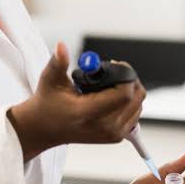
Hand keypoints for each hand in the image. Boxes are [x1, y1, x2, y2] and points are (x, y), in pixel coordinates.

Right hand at [7, 42, 145, 160]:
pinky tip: (113, 95)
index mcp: (88, 114)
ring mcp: (112, 134)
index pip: (123, 95)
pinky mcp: (117, 137)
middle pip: (135, 98)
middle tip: (113, 69)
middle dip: (128, 78)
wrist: (46, 128)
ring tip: (110, 83)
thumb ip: (58, 62)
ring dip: (130, 89)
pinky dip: (129, 101)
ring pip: (138, 104)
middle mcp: (104, 127)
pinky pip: (135, 113)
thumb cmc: (48, 103)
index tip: (115, 64)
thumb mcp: (50, 79)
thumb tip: (61, 46)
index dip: (125, 75)